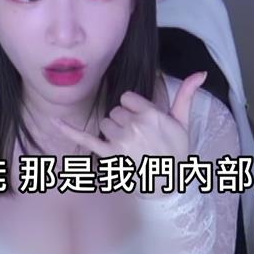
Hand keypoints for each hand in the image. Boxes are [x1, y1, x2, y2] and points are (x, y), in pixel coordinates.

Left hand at [52, 71, 206, 163]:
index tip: (146, 120)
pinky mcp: (109, 155)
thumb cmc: (177, 150)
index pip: (128, 98)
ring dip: (115, 131)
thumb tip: (200, 72)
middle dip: (126, 120)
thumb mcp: (183, 121)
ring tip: (132, 145)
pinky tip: (53, 122)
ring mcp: (120, 141)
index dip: (135, 108)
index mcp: (150, 114)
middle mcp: (133, 125)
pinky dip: (68, 131)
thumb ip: (186, 94)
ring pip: (106, 123)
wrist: (170, 181)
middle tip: (142, 137)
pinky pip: (86, 138)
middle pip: (116, 111)